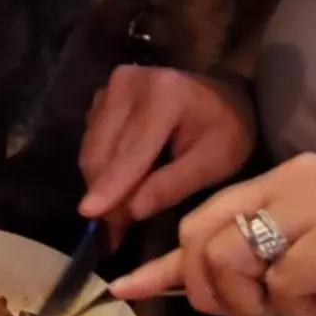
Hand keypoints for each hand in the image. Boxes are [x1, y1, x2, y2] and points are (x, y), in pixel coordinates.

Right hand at [79, 67, 256, 238]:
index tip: (89, 214)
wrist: (222, 91)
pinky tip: (116, 184)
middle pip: (103, 152)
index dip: (111, 185)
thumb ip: (174, 184)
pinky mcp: (101, 97)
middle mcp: (128, 85)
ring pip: (91, 150)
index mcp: (164, 96)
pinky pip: (90, 142)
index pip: (131, 152)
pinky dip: (100, 168)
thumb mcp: (216, 160)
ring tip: (117, 211)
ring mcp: (110, 88)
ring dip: (100, 184)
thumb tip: (133, 210)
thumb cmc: (227, 127)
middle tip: (115, 230)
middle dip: (106, 194)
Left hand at [111, 153, 315, 315]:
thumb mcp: (315, 270)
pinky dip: (301, 305)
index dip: (161, 262)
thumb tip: (211, 290)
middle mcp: (293, 179)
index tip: (123, 288)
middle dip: (208, 288)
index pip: (203, 218)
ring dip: (253, 299)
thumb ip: (264, 272)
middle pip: (201, 236)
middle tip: (248, 310)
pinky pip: (286, 280)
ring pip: (232, 255)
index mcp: (283, 181)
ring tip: (299, 301)